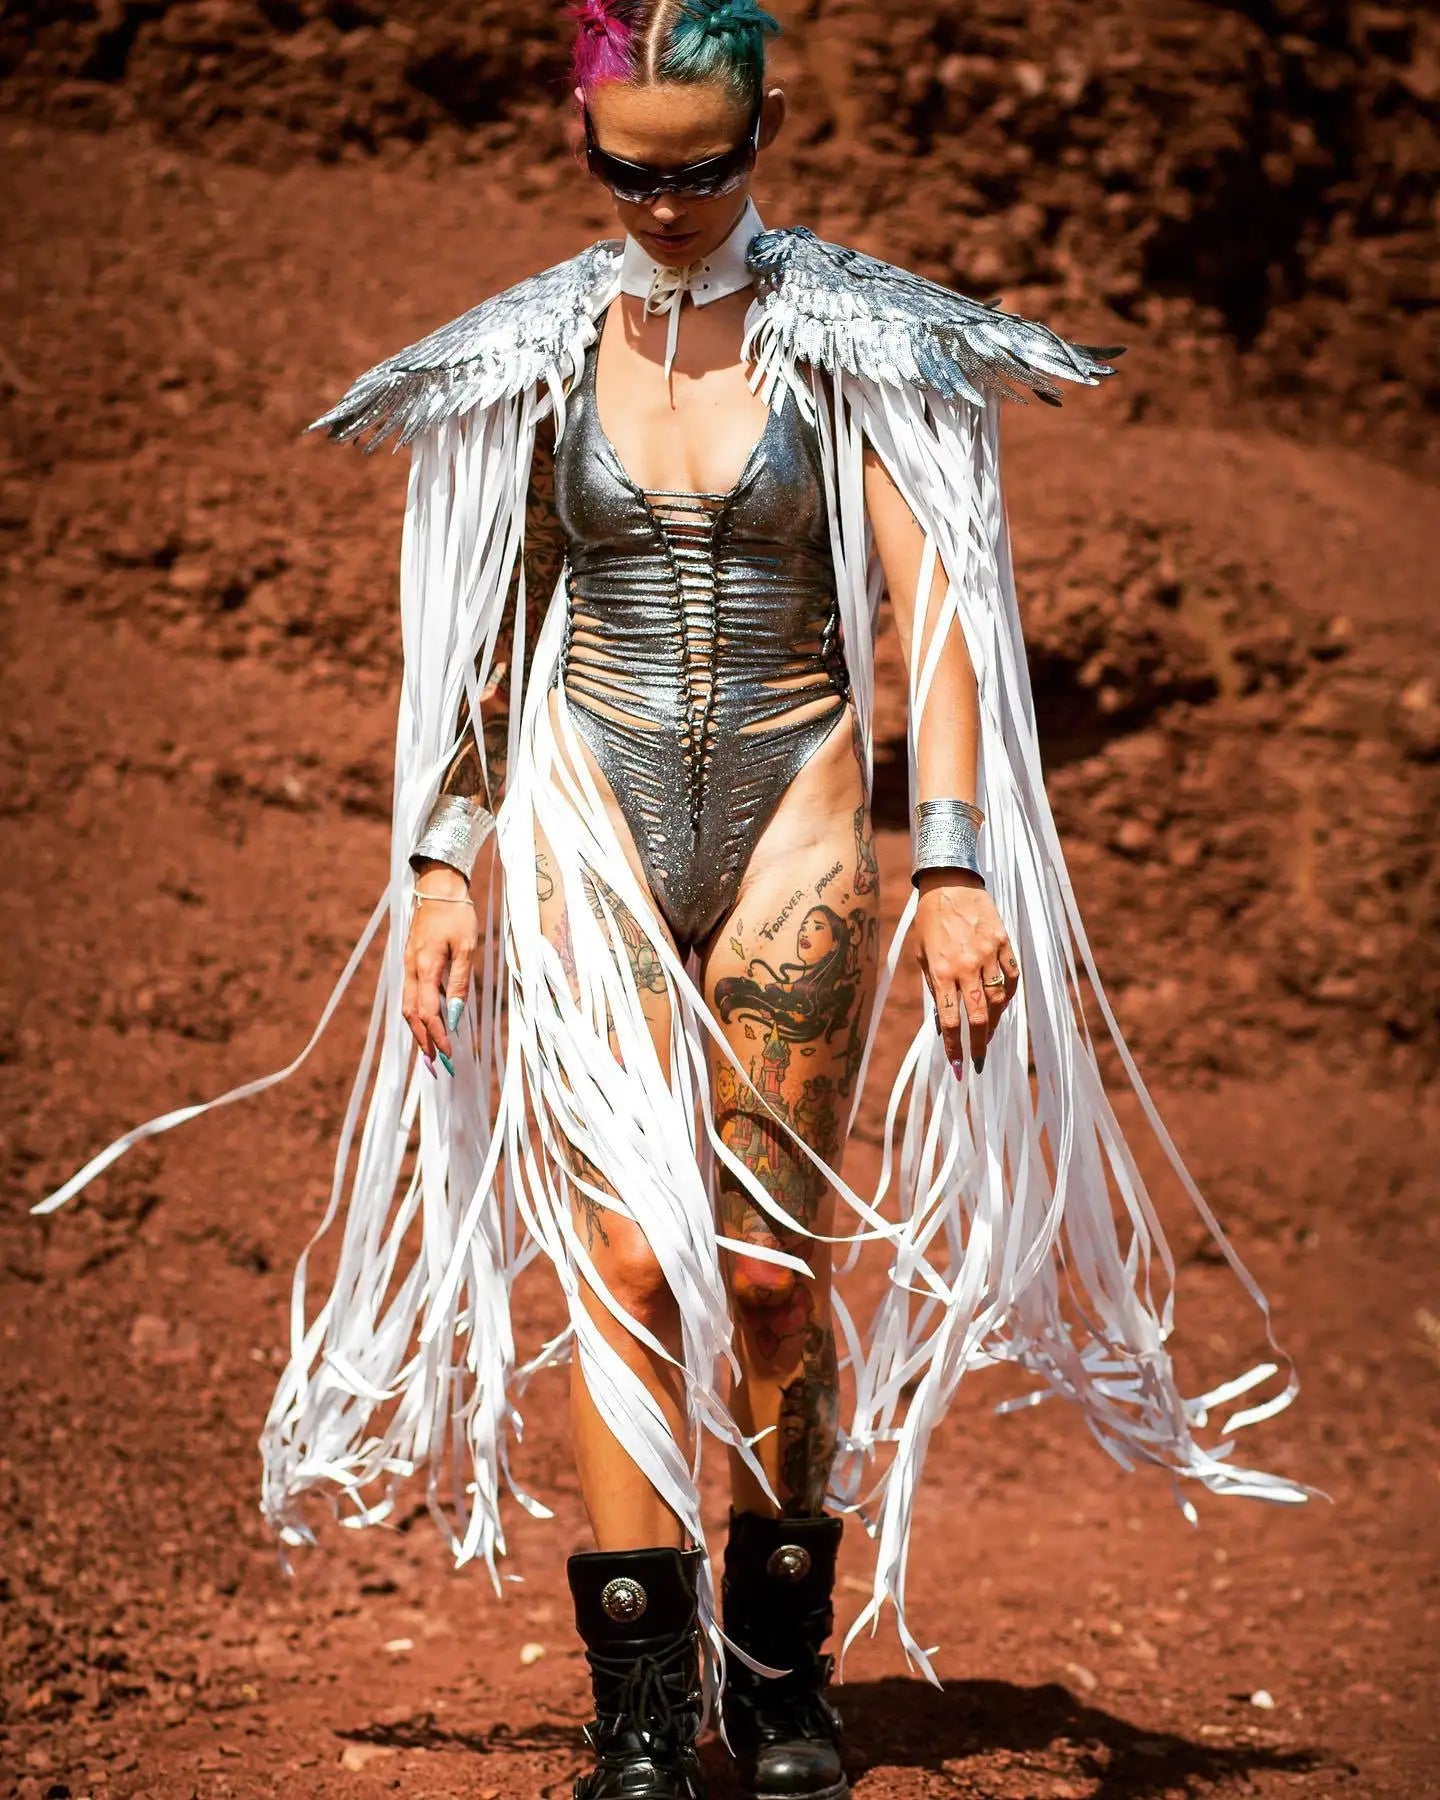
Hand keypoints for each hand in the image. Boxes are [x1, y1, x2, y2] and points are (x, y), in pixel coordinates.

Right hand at [402, 860, 477, 1073]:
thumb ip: (460, 982)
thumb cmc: (457, 913)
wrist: (438, 885)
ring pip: (408, 1006)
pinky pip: (411, 994)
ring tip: (430, 1051)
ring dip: (419, 1030)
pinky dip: (419, 1013)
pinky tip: (430, 1022)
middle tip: (435, 1065)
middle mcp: (411, 969)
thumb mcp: (466, 947)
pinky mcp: (411, 960)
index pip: (429, 1013)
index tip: (449, 1056)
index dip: (438, 1037)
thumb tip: (455, 1015)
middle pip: (412, 1015)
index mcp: (424, 967)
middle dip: (423, 1042)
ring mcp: (408, 964)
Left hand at [914, 869, 1019, 1074]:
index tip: (958, 1066)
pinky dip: (1008, 997)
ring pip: (999, 1001)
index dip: (955, 1047)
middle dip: (979, 1044)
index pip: (950, 1019)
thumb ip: (934, 987)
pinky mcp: (1004, 944)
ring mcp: (989, 955)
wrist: (950, 884)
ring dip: (994, 1024)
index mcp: (942, 971)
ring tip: (988, 1036)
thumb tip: (942, 1022)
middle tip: (978, 1062)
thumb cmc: (930, 921)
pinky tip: (1002, 1008)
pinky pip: (1012, 978)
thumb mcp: (922, 955)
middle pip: (979, 1016)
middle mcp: (967, 966)